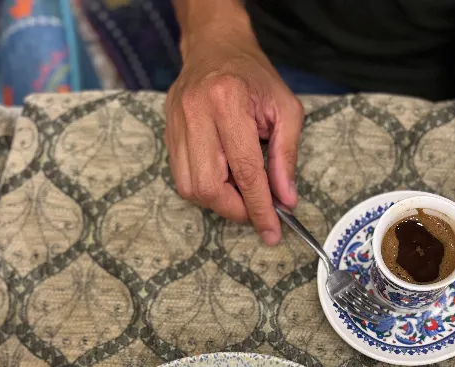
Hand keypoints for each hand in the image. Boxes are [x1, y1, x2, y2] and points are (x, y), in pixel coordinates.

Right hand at [165, 23, 303, 244]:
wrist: (215, 47)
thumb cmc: (254, 78)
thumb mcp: (286, 110)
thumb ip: (287, 157)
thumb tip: (285, 200)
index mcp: (228, 102)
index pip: (245, 171)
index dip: (259, 207)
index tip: (272, 232)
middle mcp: (196, 114)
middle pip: (209, 187)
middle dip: (236, 208)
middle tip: (256, 207)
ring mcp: (176, 124)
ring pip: (191, 188)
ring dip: (220, 201)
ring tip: (240, 190)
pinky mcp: (167, 133)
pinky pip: (182, 178)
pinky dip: (206, 189)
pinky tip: (223, 178)